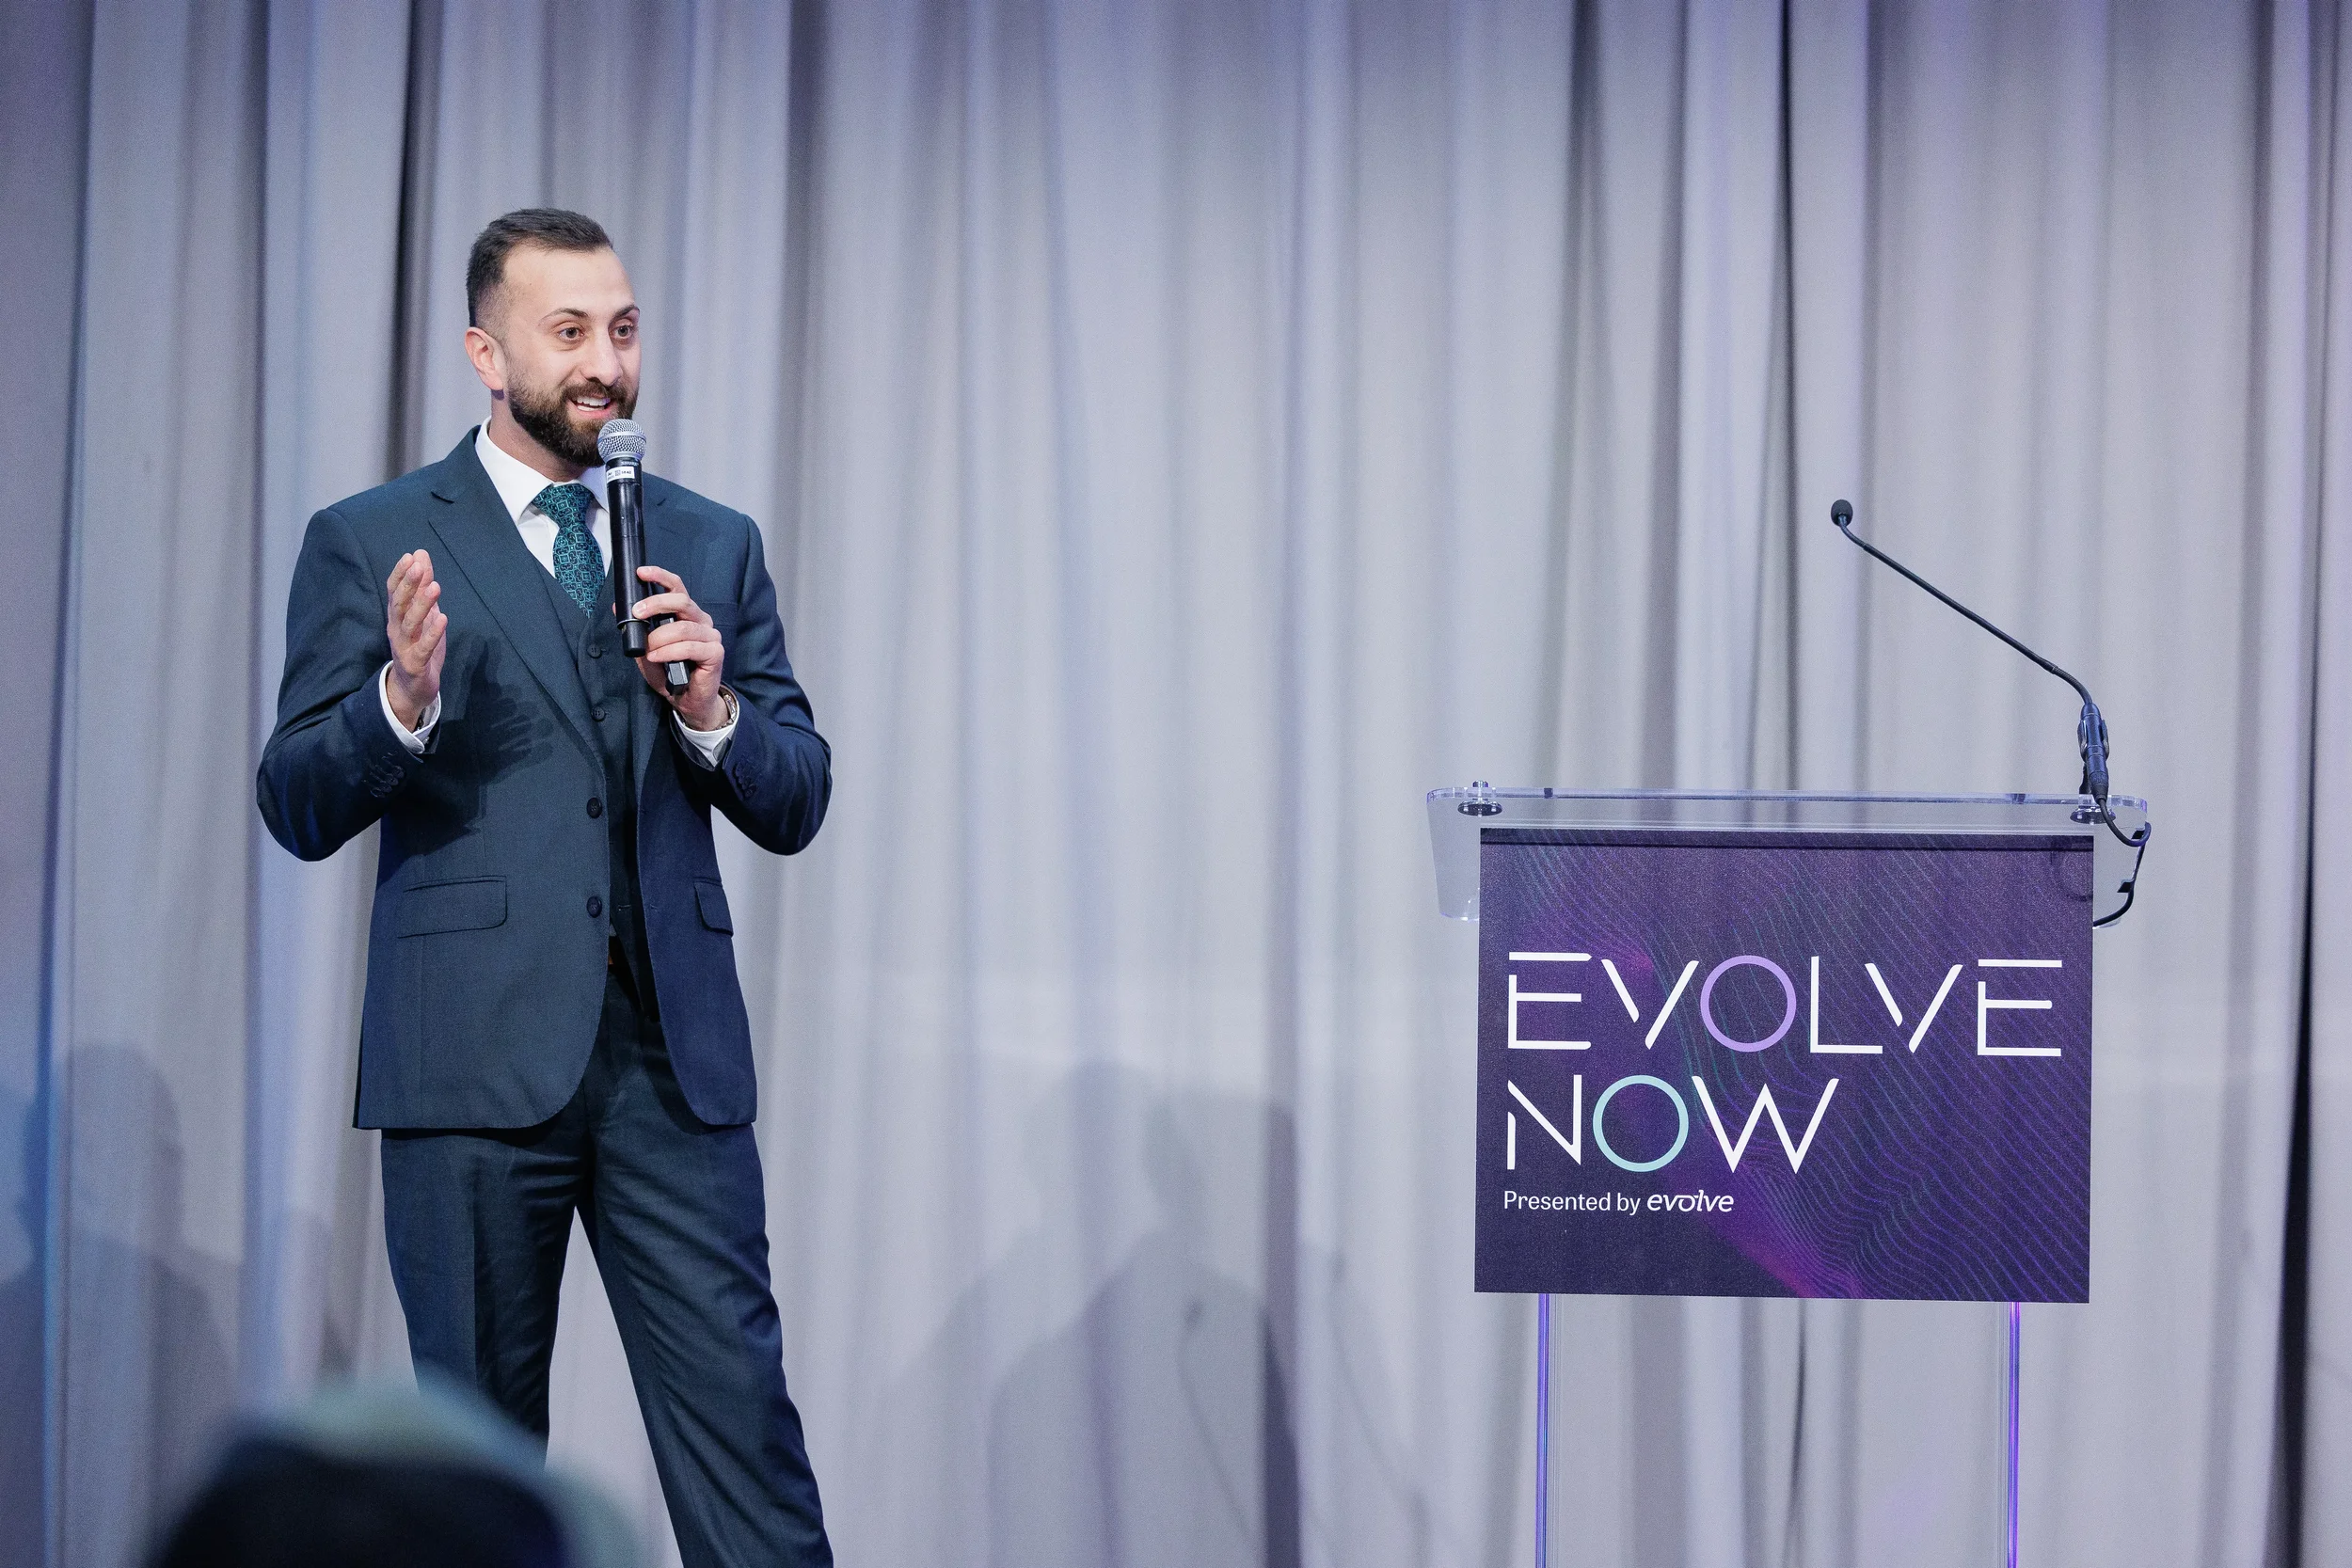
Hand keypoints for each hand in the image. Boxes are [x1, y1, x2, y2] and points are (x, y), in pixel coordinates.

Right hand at [384, 550, 445, 728]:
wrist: (413, 687)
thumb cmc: (419, 646)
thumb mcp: (424, 614)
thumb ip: (423, 586)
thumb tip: (421, 555)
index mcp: (397, 616)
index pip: (394, 591)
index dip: (400, 574)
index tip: (410, 556)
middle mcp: (396, 629)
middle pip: (399, 604)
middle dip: (408, 585)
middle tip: (419, 567)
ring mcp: (404, 646)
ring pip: (410, 623)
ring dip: (422, 605)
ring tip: (435, 587)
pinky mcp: (415, 663)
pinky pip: (423, 647)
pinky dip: (432, 633)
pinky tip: (443, 618)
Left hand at [630, 565, 729, 729]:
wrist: (686, 700)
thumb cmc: (669, 672)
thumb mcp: (646, 648)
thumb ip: (636, 629)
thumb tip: (618, 607)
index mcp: (687, 614)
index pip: (677, 588)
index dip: (661, 577)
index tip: (641, 573)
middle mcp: (701, 621)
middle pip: (682, 601)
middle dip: (656, 604)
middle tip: (637, 613)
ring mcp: (711, 636)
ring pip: (683, 628)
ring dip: (660, 638)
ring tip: (649, 651)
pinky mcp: (715, 653)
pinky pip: (690, 647)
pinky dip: (669, 652)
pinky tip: (657, 658)